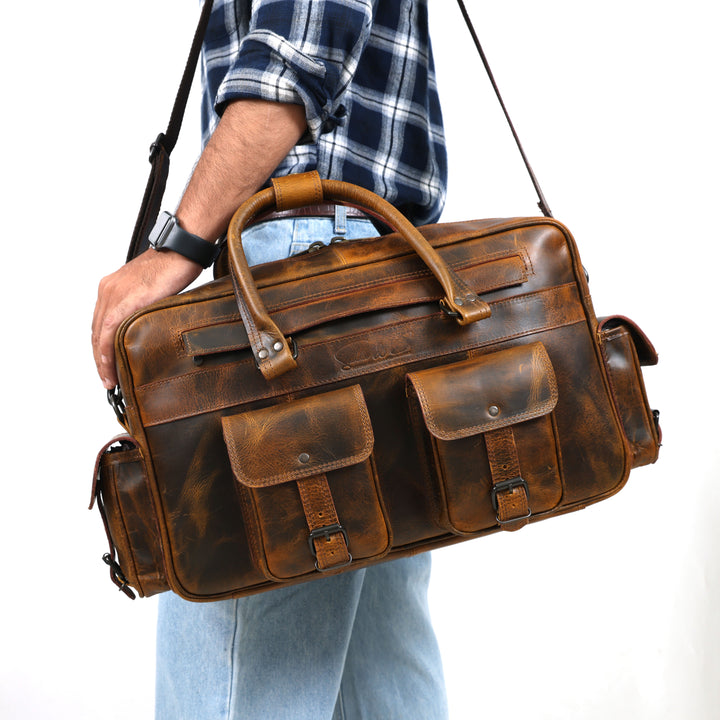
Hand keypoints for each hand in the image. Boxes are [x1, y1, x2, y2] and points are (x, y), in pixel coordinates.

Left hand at [92, 249, 202, 388]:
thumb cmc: (174, 264)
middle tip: (108, 379)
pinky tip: (111, 363)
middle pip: (96, 331)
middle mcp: (108, 290)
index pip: (100, 324)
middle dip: (99, 358)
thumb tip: (150, 326)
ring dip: (102, 358)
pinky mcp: (127, 299)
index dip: (101, 347)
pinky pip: (109, 330)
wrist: (182, 248)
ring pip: (99, 333)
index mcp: (112, 287)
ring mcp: (115, 293)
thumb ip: (143, 306)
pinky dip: (107, 349)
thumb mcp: (152, 288)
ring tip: (110, 377)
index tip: (106, 365)